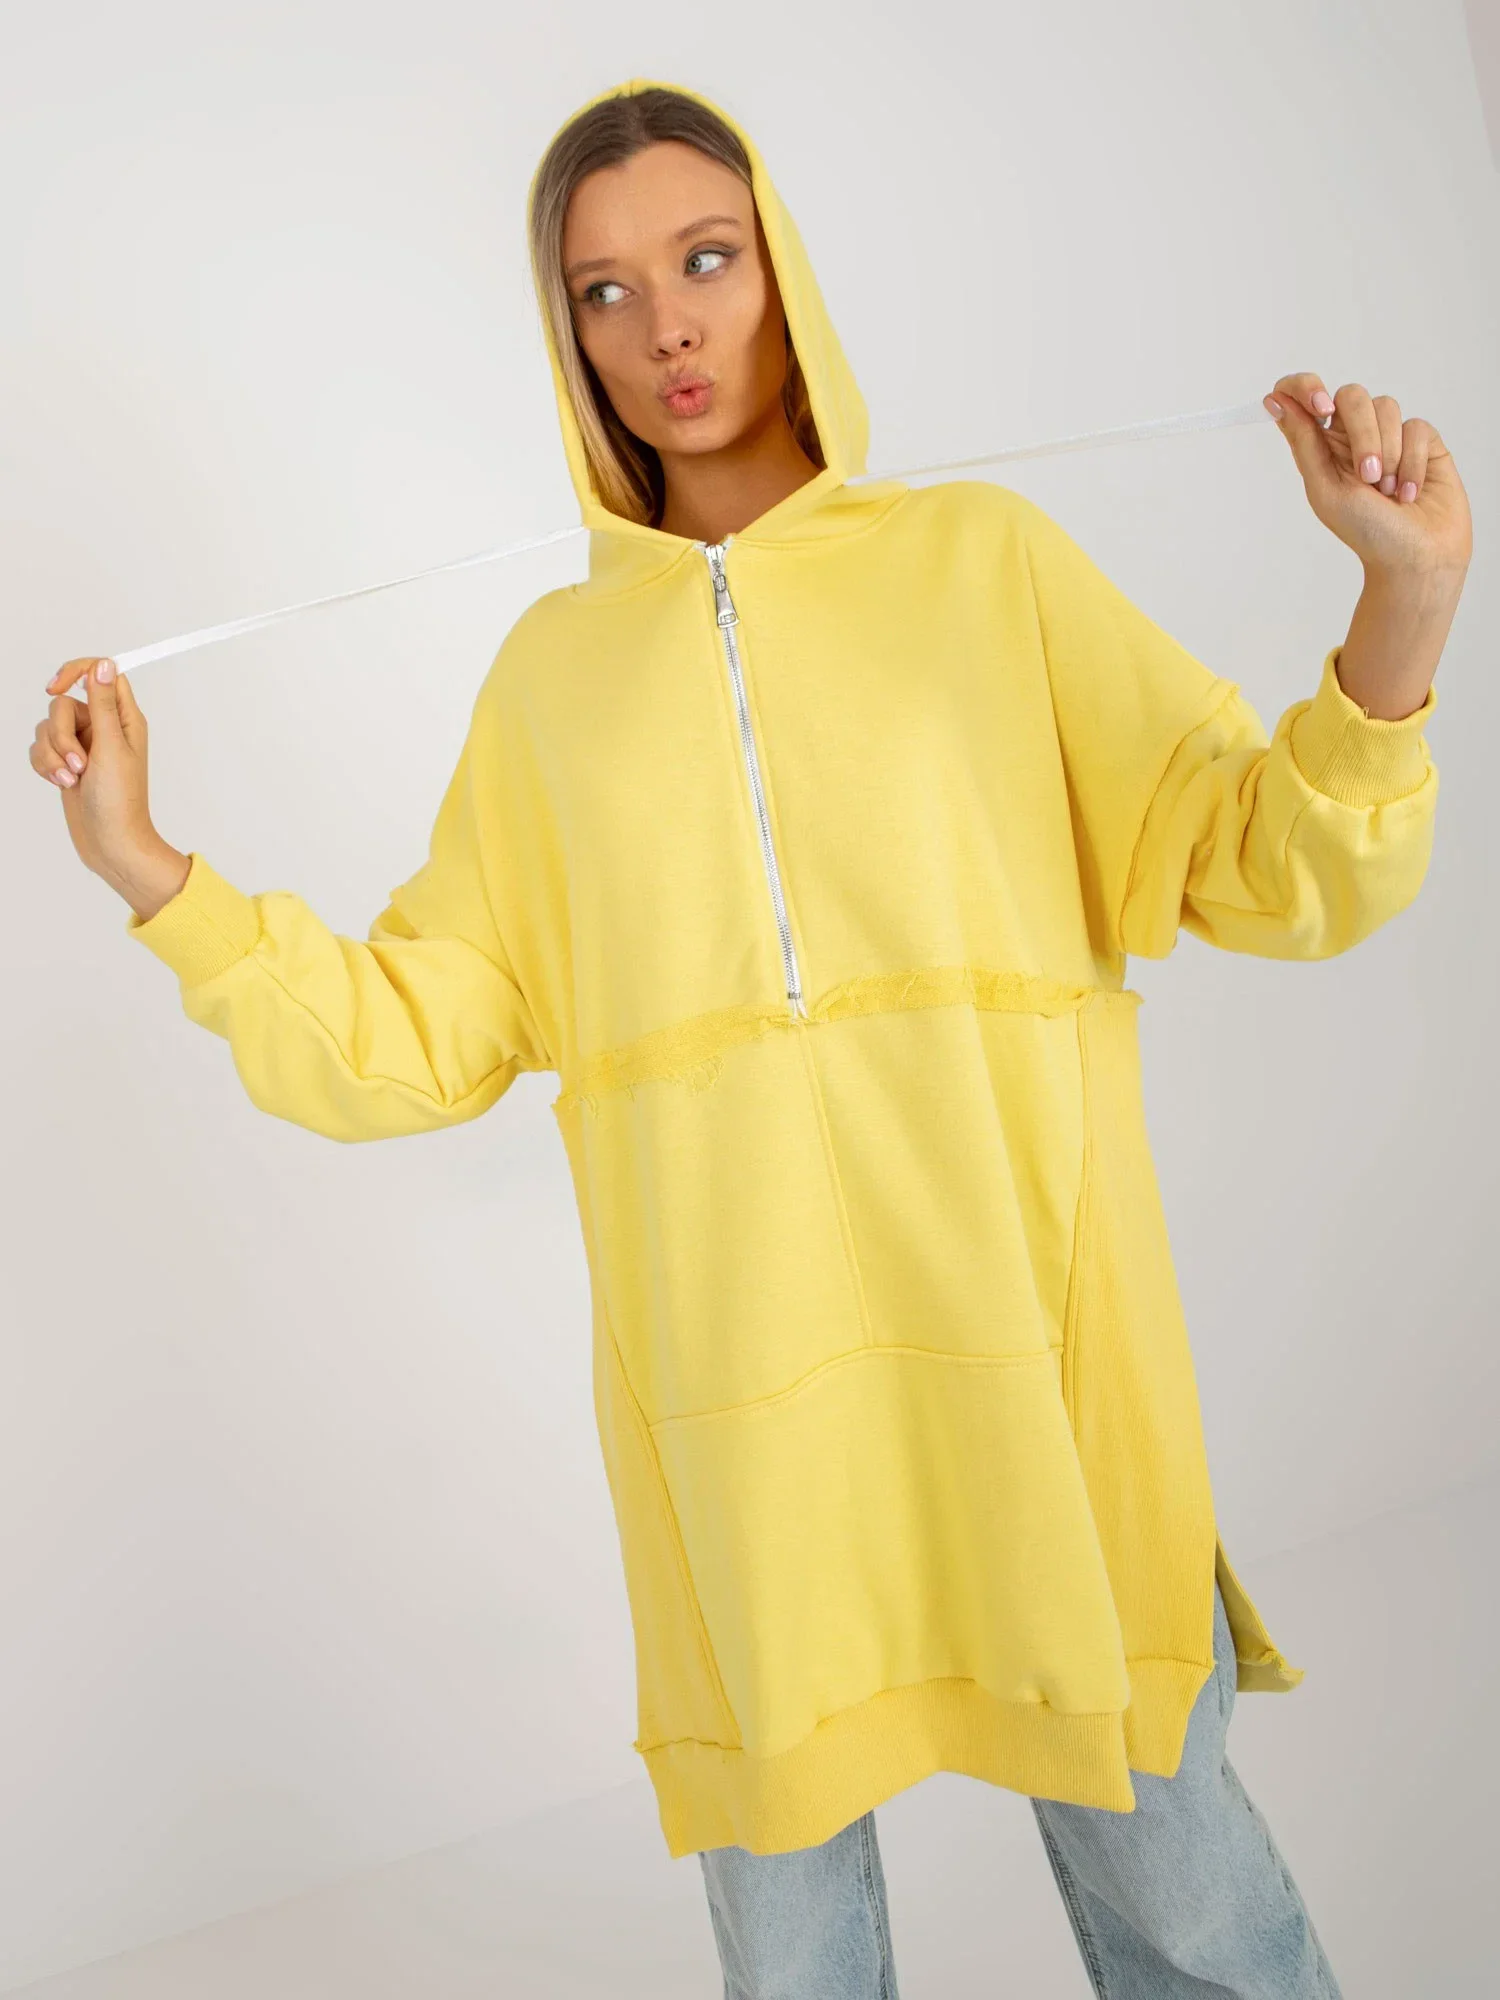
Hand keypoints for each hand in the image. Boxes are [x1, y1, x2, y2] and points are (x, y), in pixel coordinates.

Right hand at [30, 656, 187, 911]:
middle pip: (64, 704)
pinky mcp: (66, 763)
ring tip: (72, 779)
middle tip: (80, 764)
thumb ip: (103, 705)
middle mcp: (104, 728)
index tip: (54, 688)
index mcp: (124, 719)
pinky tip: (62, 784)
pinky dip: (46, 766)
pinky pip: (40, 748)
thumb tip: (104, 665)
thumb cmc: (119, 801)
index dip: (75, 672)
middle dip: (61, 735)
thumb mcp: (112, 747)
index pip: (101, 674)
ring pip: (47, 728)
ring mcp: (83, 746)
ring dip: (53, 755)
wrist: (110, 843)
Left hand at [1263, 373, 1471, 581]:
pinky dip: (1412, 462)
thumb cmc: (1367, 531)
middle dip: (1363, 433)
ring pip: (1386, 407)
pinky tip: (1410, 491)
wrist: (1415, 557)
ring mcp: (1390, 435)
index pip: (1304, 394)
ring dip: (1389, 454)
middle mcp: (1354, 434)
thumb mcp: (1325, 489)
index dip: (1307, 387)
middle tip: (1368, 476)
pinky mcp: (1423, 440)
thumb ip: (1304, 442)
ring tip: (1388, 492)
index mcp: (1322, 446)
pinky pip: (1416, 426)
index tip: (1320, 406)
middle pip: (1352, 395)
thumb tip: (1275, 401)